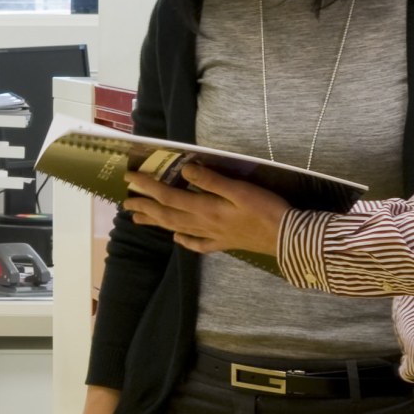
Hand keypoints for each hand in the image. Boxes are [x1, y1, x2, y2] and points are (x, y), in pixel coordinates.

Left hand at [123, 163, 288, 256]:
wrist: (289, 238)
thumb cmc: (266, 210)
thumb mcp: (239, 189)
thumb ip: (211, 180)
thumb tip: (185, 169)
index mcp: (205, 209)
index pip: (168, 197)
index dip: (147, 187)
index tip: (130, 178)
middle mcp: (203, 224)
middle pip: (166, 215)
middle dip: (144, 207)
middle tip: (125, 202)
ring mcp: (213, 236)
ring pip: (177, 229)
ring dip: (156, 223)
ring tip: (138, 219)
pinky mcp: (225, 243)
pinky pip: (198, 244)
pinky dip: (185, 241)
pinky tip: (177, 239)